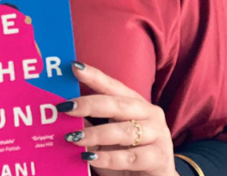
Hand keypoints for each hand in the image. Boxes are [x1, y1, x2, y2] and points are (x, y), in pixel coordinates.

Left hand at [59, 62, 176, 175]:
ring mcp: (158, 134)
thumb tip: (66, 113)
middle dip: (89, 105)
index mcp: (135, 102)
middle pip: (117, 104)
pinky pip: (131, 157)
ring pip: (123, 131)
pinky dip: (108, 158)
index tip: (75, 67)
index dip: (94, 76)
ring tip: (74, 137)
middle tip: (67, 108)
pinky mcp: (160, 157)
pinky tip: (91, 158)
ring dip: (95, 134)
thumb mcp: (106, 139)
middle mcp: (149, 113)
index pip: (113, 85)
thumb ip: (91, 124)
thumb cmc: (128, 155)